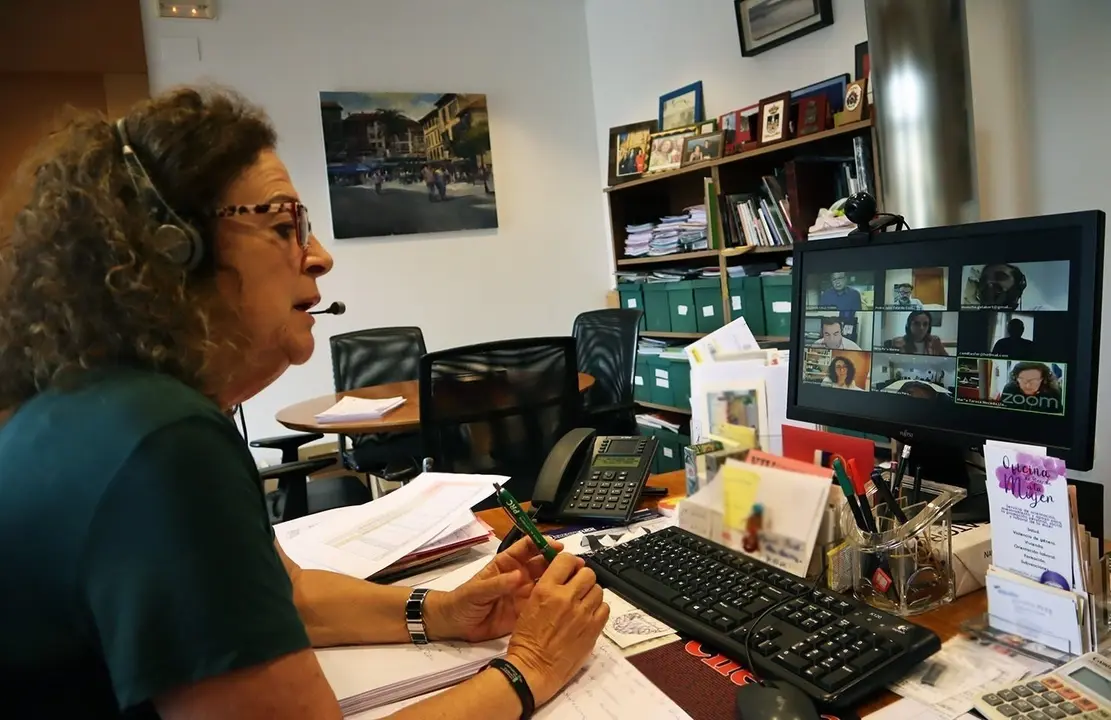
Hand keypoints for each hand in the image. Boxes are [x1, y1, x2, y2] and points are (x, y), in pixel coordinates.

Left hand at [426, 536, 561, 642]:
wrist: (454, 625)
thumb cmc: (461, 601)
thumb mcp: (476, 591)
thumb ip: (497, 584)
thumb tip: (518, 576)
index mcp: (506, 564)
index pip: (527, 547)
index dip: (542, 543)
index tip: (556, 546)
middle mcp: (519, 576)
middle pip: (543, 563)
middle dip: (558, 561)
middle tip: (574, 564)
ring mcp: (524, 594)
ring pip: (547, 583)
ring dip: (561, 580)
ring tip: (577, 581)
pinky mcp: (526, 612)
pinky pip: (543, 605)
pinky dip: (556, 602)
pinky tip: (568, 603)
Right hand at [503, 553, 608, 705]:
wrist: (533, 668)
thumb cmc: (526, 640)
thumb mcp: (529, 604)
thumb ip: (549, 588)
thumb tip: (566, 576)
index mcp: (546, 589)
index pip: (567, 559)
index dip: (571, 562)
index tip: (570, 569)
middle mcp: (566, 598)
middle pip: (588, 573)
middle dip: (583, 578)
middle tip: (578, 587)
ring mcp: (582, 614)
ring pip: (598, 590)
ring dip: (591, 594)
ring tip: (583, 604)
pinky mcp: (593, 629)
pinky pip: (605, 608)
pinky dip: (599, 609)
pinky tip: (589, 616)